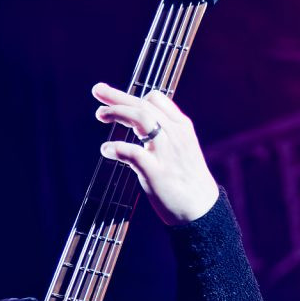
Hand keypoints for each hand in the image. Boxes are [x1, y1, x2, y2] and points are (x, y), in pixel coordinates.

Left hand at [92, 83, 220, 226]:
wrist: (202, 210)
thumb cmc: (189, 180)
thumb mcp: (184, 148)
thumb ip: (167, 134)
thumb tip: (144, 124)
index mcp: (181, 127)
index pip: (156, 99)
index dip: (134, 96)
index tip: (116, 99)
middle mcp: (174, 134)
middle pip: (143, 105)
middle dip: (118, 97)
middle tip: (97, 91)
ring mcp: (166, 153)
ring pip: (140, 119)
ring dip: (117, 113)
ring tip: (100, 115)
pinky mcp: (156, 172)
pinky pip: (134, 153)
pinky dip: (117, 148)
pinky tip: (106, 149)